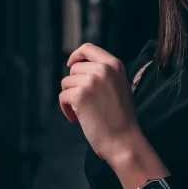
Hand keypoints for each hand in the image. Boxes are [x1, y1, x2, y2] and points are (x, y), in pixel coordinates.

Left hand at [59, 43, 138, 162]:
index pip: (88, 48)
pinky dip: (66, 109)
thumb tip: (84, 67)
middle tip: (83, 102)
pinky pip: (63, 96)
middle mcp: (103, 69)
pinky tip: (76, 118)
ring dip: (69, 98)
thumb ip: (105, 74)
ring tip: (81, 112)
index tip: (71, 64)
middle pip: (74, 69)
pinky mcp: (80, 95)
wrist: (124, 140)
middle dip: (74, 85)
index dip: (76, 55)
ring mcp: (91, 81)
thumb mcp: (120, 86)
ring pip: (66, 83)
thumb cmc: (122, 118)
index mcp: (115, 65)